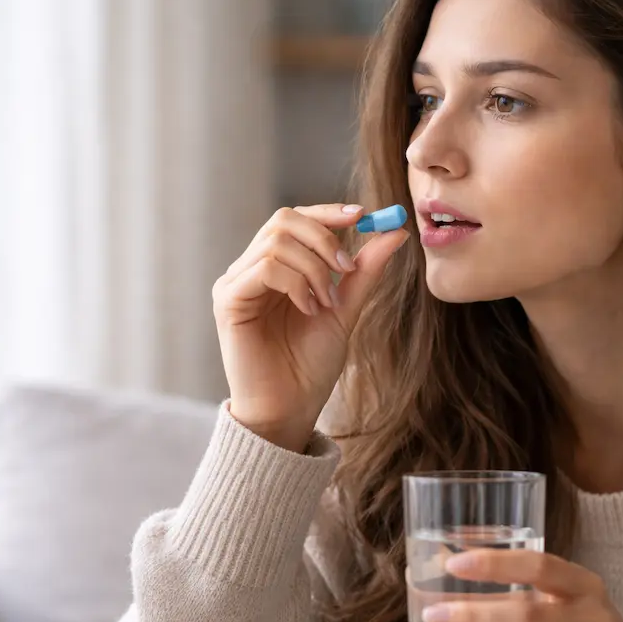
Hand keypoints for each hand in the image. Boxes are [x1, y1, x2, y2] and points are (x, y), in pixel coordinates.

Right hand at [212, 203, 408, 450]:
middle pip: (283, 220)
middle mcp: (250, 270)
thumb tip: (394, 231)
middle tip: (348, 269)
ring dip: (315, 269)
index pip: (294, 220)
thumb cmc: (311, 365)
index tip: (362, 216)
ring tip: (327, 303)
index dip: (327, 212)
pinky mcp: (228, 301)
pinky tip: (309, 310)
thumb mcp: (345, 309)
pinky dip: (296, 283)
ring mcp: (236, 283)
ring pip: (277, 242)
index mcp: (275, 268)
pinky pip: (265, 268)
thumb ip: (364, 271)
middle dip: (324, 238)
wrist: (291, 409)